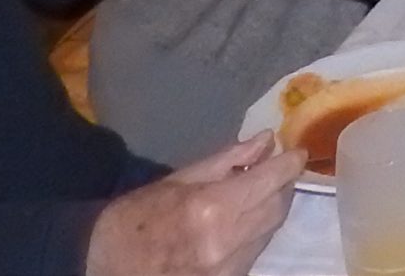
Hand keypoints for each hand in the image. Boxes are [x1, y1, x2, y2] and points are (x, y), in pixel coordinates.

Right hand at [86, 134, 303, 275]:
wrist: (106, 267)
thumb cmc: (135, 218)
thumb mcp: (178, 179)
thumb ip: (227, 160)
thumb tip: (265, 140)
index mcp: (213, 208)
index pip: (271, 181)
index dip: (290, 164)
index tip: (298, 152)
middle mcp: (227, 241)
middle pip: (278, 207)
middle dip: (283, 185)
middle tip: (277, 168)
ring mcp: (228, 268)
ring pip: (270, 231)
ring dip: (273, 208)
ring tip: (260, 191)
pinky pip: (255, 251)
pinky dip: (257, 231)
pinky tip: (243, 220)